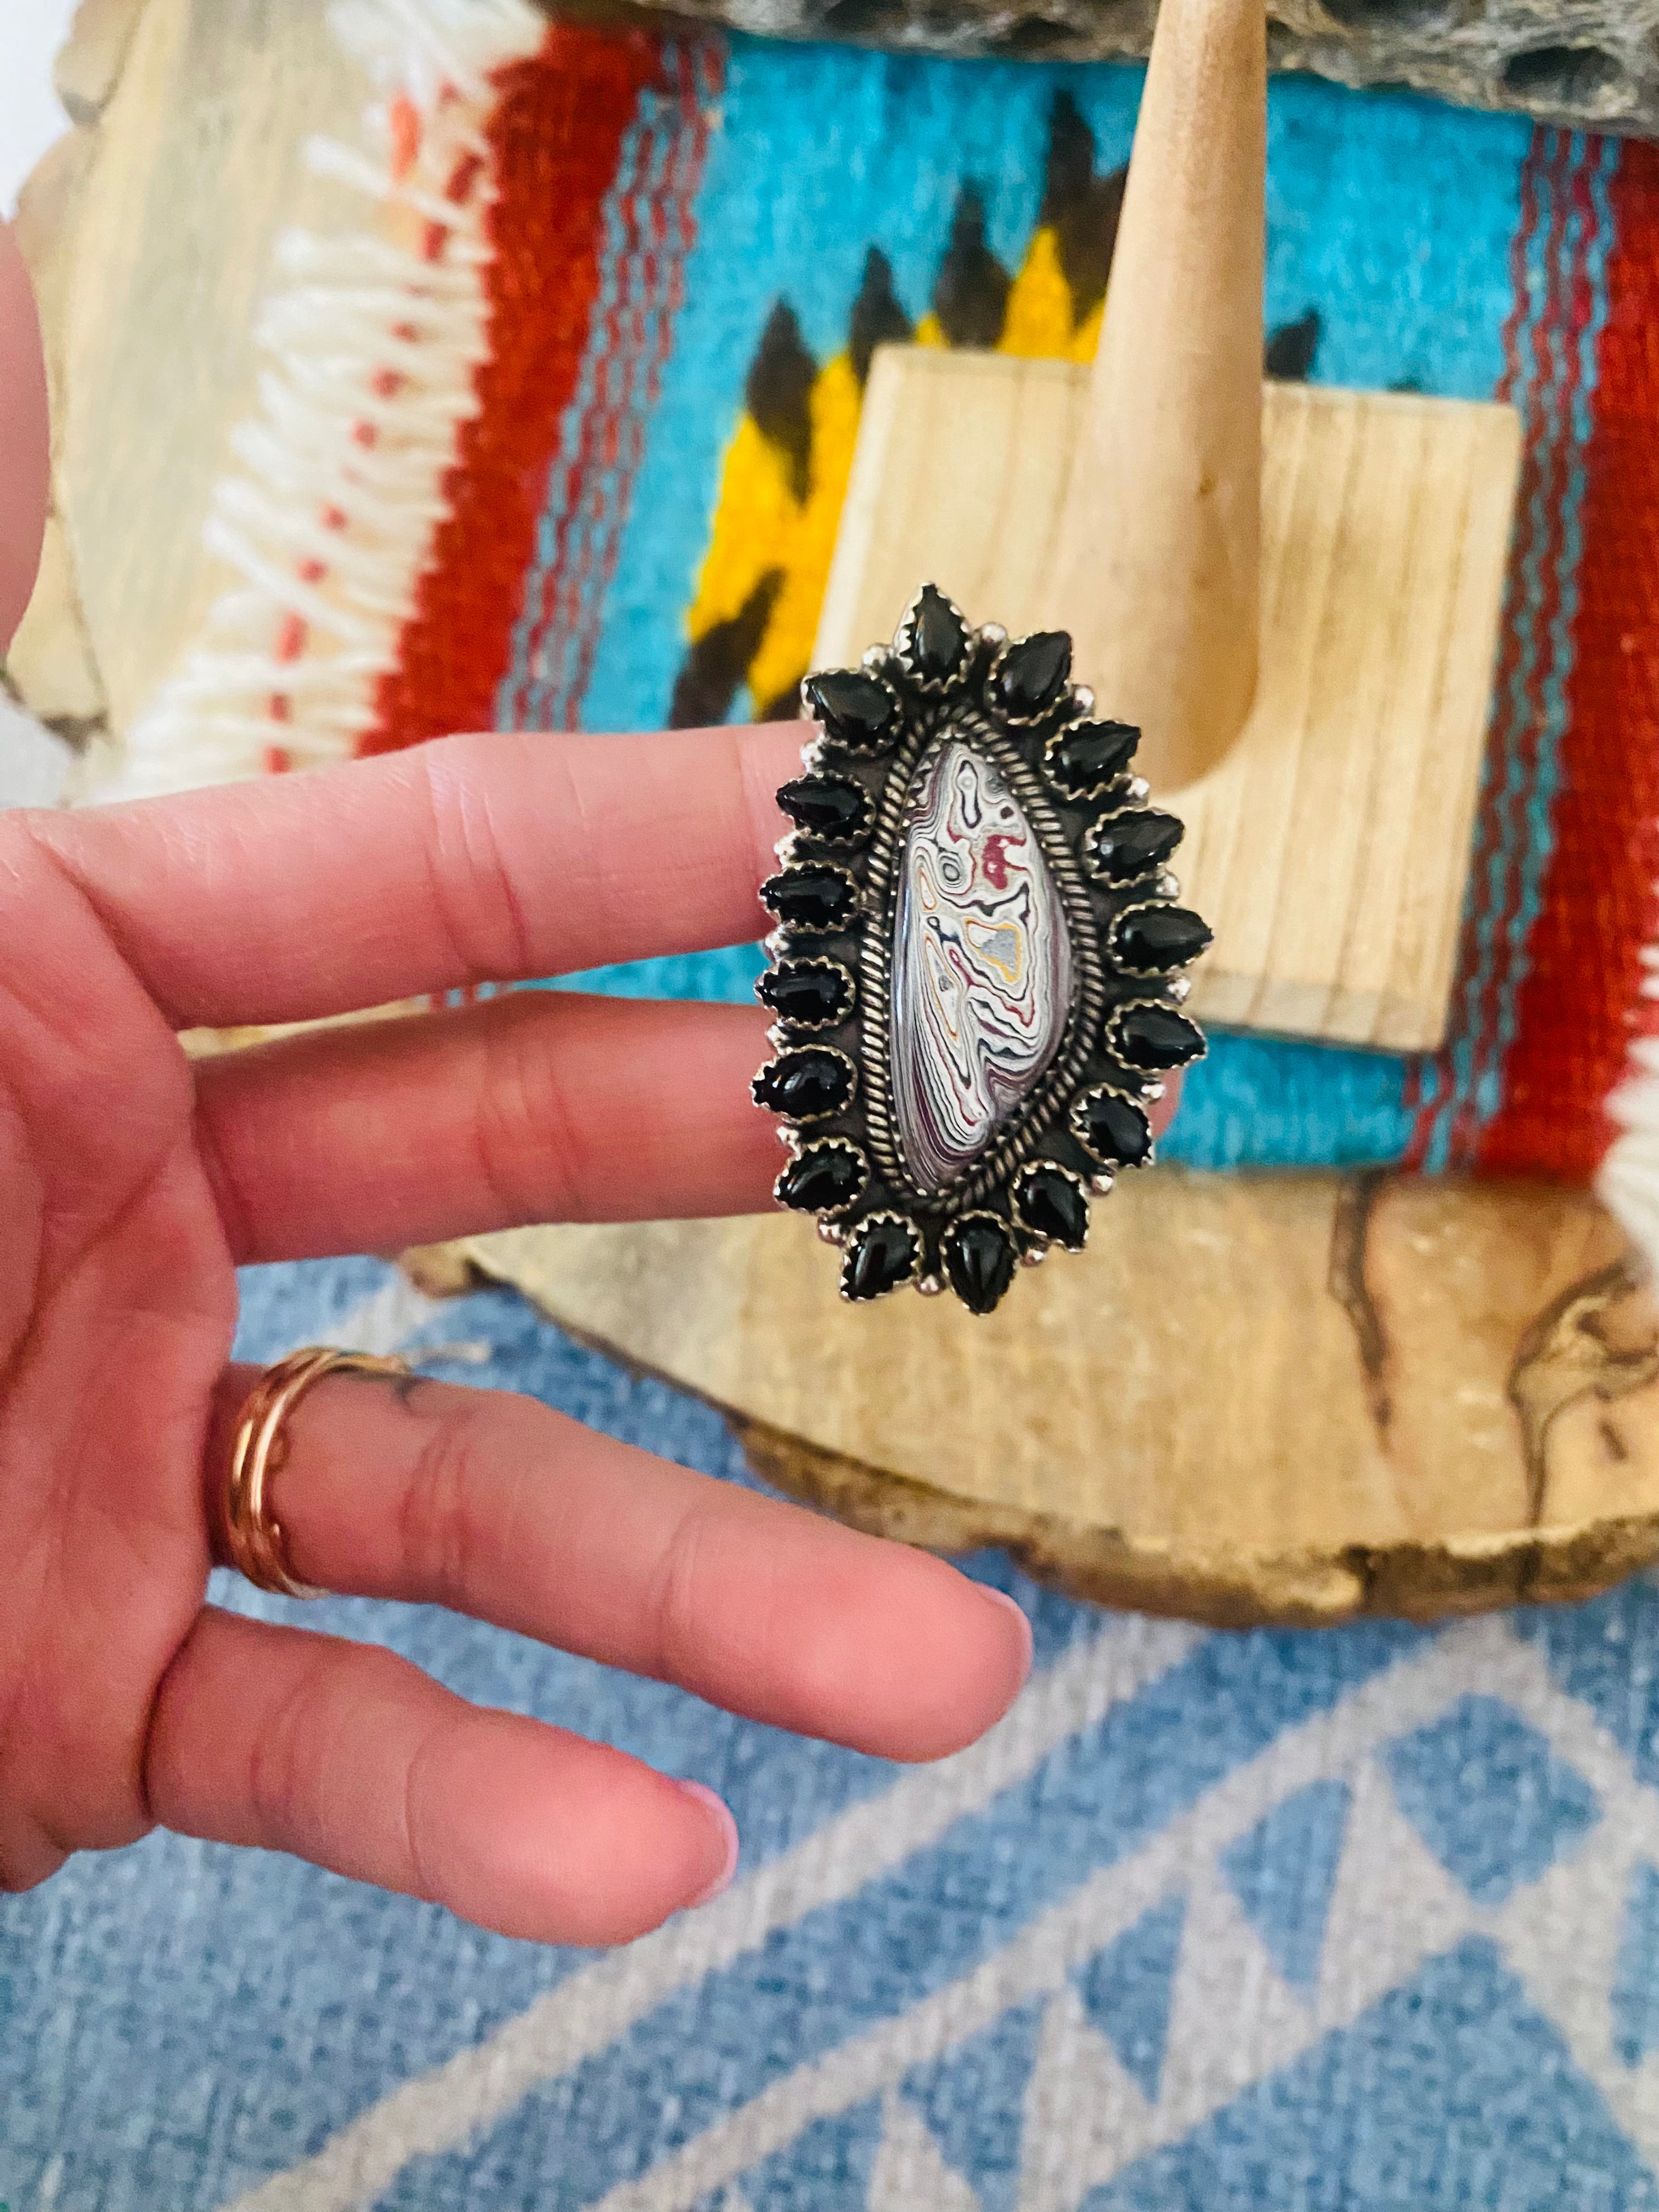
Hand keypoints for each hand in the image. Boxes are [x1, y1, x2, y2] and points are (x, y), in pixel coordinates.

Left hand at [0, 711, 1052, 1941]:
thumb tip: (8, 268)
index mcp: (62, 988)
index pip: (432, 881)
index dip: (666, 843)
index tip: (880, 822)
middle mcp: (140, 1209)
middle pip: (520, 1162)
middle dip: (756, 1157)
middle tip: (988, 1152)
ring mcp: (142, 1457)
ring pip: (481, 1512)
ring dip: (717, 1603)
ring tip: (942, 1675)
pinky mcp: (99, 1696)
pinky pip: (323, 1746)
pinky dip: (486, 1811)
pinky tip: (654, 1860)